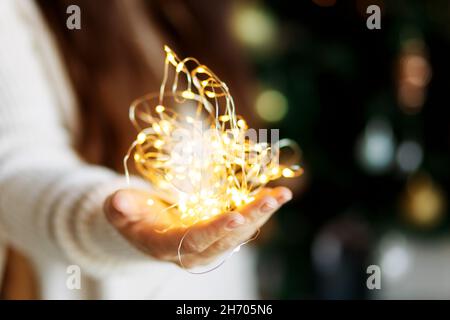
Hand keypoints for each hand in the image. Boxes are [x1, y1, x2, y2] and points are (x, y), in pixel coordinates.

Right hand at [104, 187, 291, 268]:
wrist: (148, 229)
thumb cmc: (133, 217)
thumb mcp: (121, 211)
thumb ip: (121, 208)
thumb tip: (117, 201)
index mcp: (170, 247)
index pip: (195, 240)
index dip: (215, 230)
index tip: (235, 216)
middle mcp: (196, 251)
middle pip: (227, 238)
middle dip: (251, 217)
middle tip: (274, 198)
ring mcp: (211, 245)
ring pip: (240, 233)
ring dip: (262, 213)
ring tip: (282, 194)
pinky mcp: (221, 235)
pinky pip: (243, 223)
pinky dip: (259, 209)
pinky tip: (274, 194)